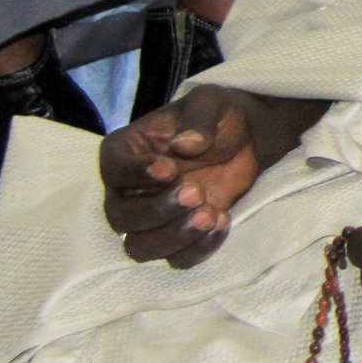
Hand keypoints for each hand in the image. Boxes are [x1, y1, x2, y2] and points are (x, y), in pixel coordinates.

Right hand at [98, 84, 322, 268]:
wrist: (248, 138)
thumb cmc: (218, 117)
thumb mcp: (211, 103)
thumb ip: (199, 119)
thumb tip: (185, 144)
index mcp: (125, 152)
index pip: (113, 169)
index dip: (136, 174)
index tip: (168, 169)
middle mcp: (127, 190)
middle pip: (120, 217)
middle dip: (156, 210)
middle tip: (197, 191)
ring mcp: (150, 219)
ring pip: (139, 247)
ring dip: (173, 237)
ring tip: (211, 214)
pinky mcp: (177, 236)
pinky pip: (176, 259)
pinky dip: (198, 248)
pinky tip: (223, 222)